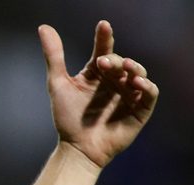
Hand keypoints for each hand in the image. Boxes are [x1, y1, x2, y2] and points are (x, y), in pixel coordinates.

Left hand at [38, 20, 158, 168]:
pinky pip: (150, 94)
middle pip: (120, 62)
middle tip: (103, 62)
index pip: (104, 50)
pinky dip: (147, 86)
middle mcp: (114, 82)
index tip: (103, 26)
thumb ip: (54, 56)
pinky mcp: (139, 111)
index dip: (104, 38)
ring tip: (125, 67)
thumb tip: (43, 27)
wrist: (77, 149)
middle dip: (114, 60)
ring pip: (138, 73)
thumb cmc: (67, 118)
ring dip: (134, 68)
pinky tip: (137, 83)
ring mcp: (128, 95)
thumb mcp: (58, 84)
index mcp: (97, 73)